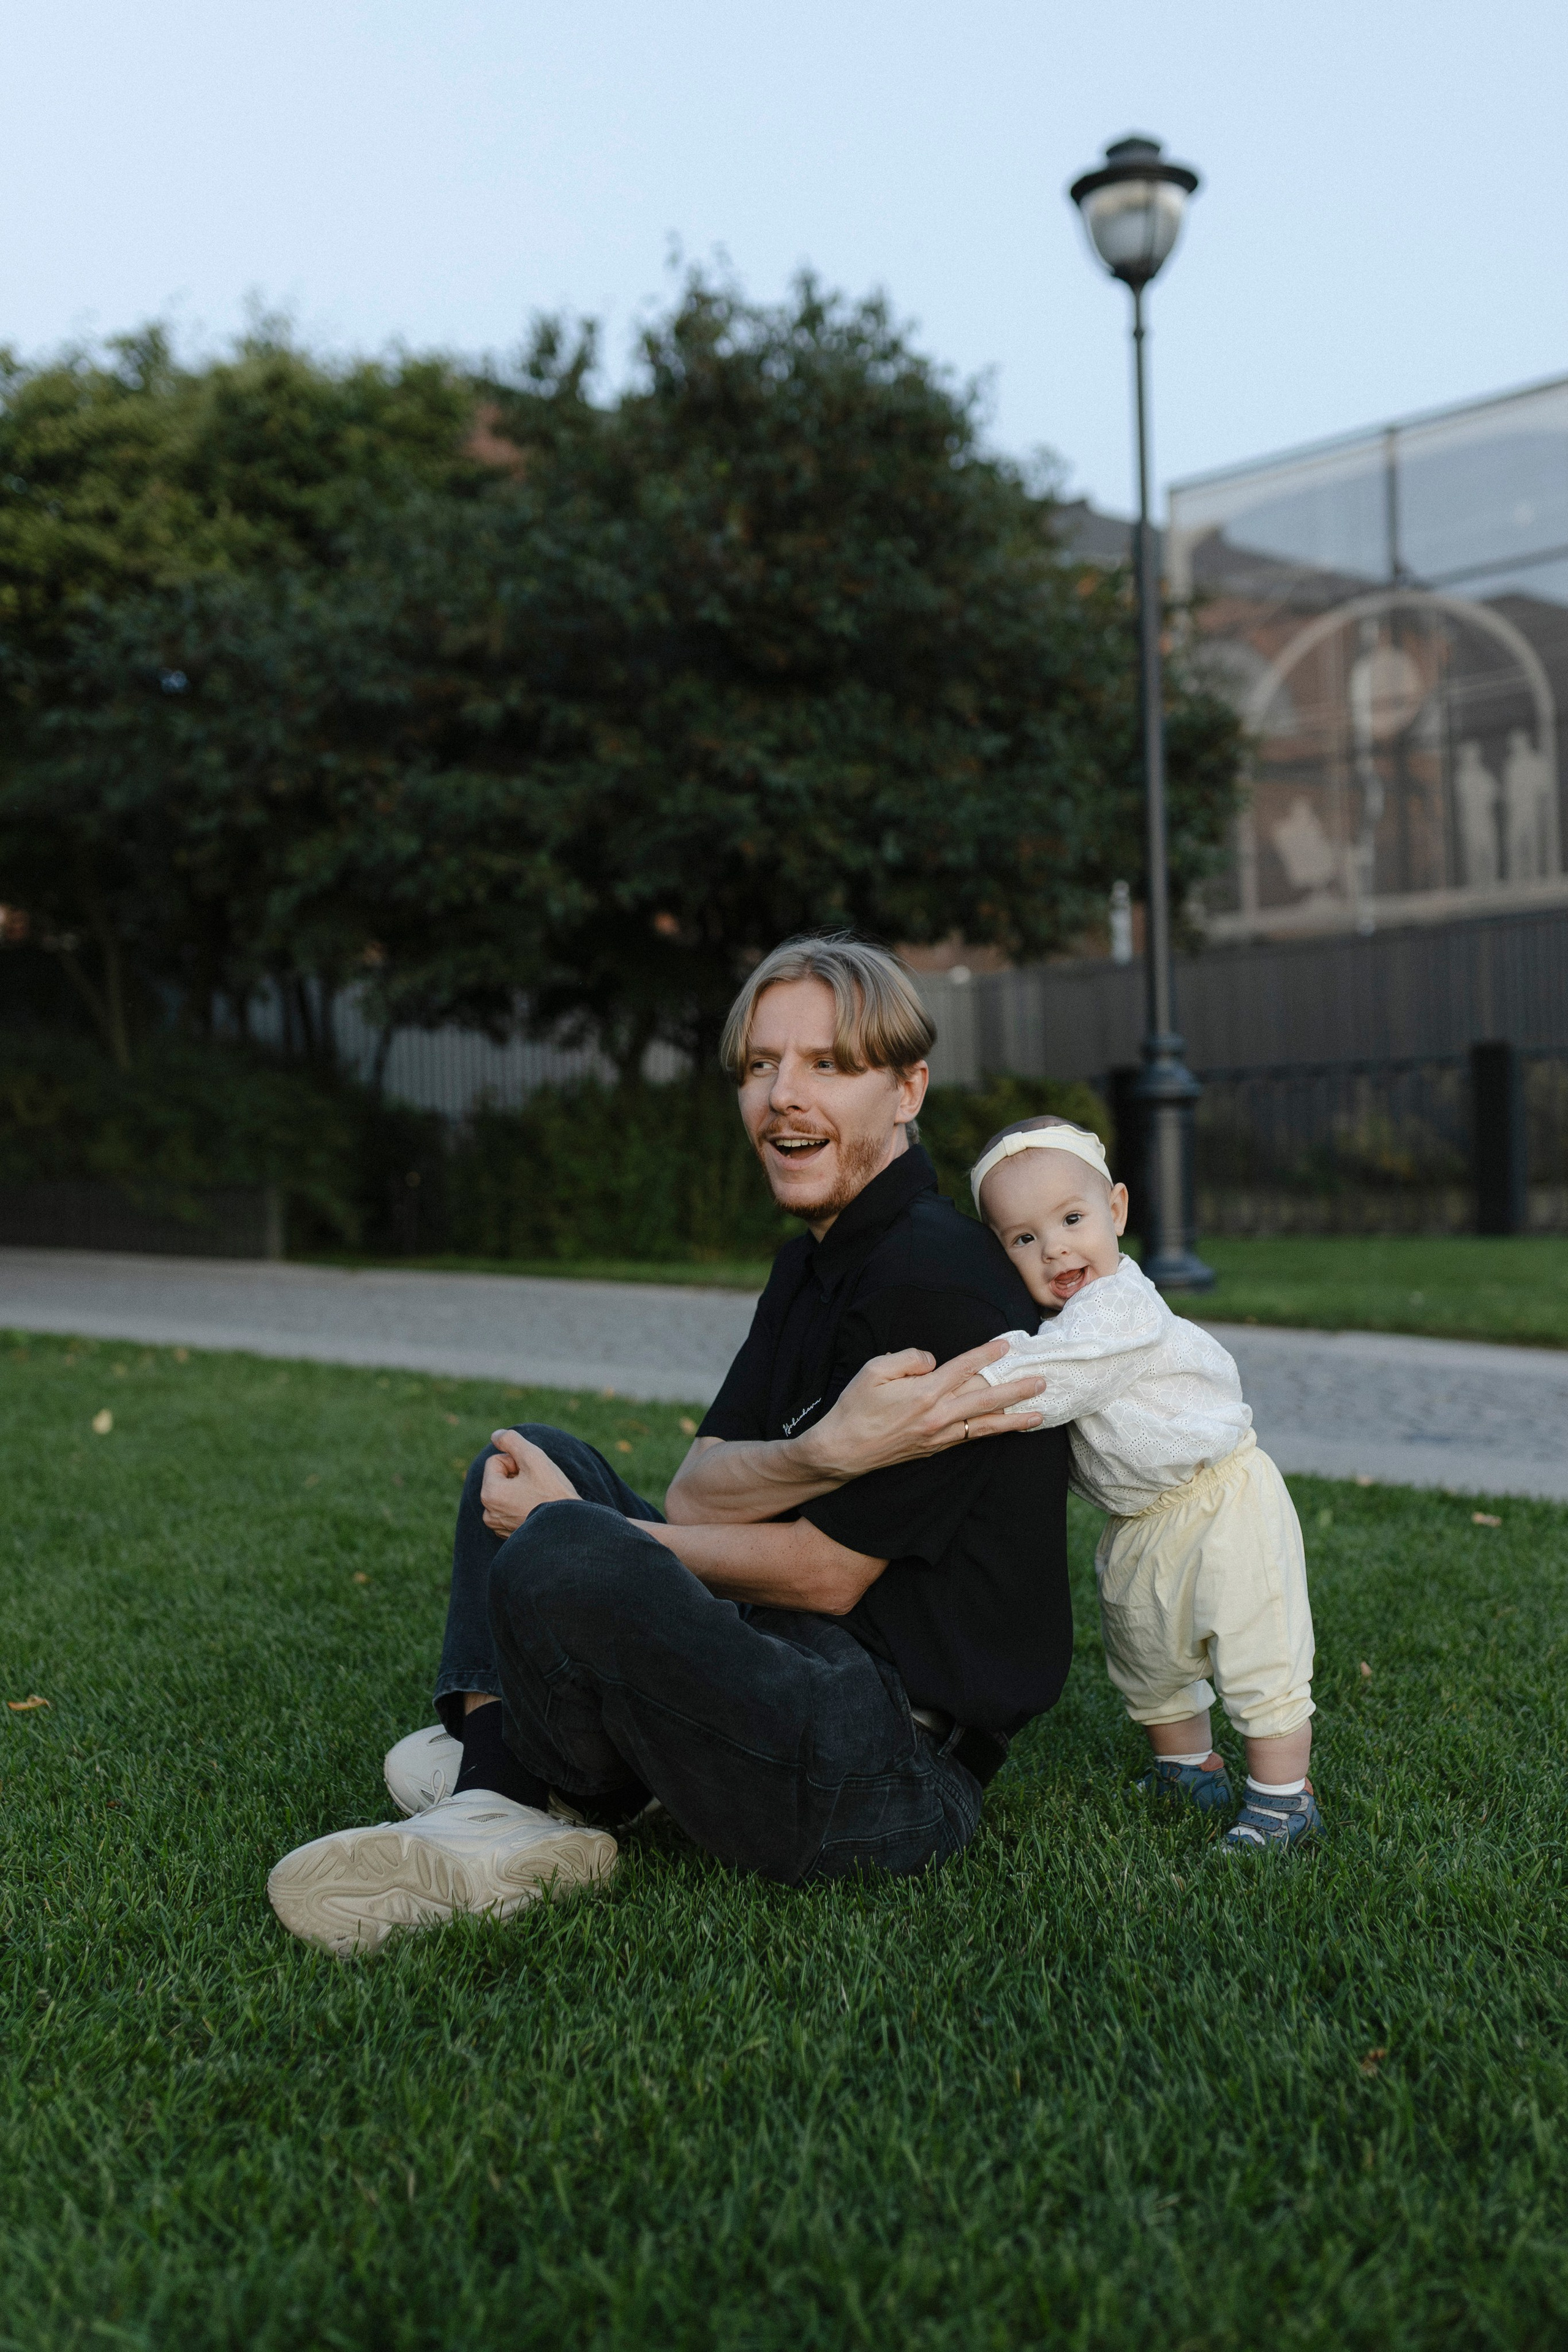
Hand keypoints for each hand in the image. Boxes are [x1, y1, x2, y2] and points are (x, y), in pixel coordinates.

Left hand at [480, 1431, 579, 1536]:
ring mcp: (498, 1526)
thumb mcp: (534, 1458)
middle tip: (538, 1487)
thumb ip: (511, 1440)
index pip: (497, 1461)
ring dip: (519, 1491)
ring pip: (505, 1493)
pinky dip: (521, 1506)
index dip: (517, 1462)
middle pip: (500, 1477)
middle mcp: (488, 1512)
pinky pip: (510, 1509)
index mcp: (489, 1493)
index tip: (533, 1475)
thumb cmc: (553, 1492)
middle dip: (517, 1476)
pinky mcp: (508, 1534)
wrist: (571, 1528)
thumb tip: (496, 1435)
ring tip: (538, 1499)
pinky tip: (537, 1510)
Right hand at [799, 1340, 1046, 1480]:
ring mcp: (939, 1436)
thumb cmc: (855, 1407)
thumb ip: (908, 1358)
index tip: (1007, 1346)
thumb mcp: (873, 1370)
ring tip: (1039, 1414)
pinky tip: (1005, 1428)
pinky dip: (992, 1432)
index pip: (963, 1368)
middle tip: (1042, 1382)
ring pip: (985, 1425)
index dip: (987, 1355)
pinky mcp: (936, 1449)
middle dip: (1016, 1390)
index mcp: (924, 1392)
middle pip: (986, 1399)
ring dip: (1014, 1419)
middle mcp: (938, 1416)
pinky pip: (972, 1438)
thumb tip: (933, 1360)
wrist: (843, 1450)